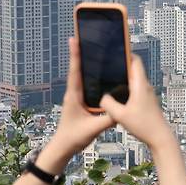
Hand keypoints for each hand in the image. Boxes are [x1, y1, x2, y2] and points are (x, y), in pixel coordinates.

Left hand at [36, 38, 113, 173]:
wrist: (63, 148)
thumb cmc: (73, 138)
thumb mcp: (92, 129)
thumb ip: (107, 120)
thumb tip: (122, 109)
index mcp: (73, 96)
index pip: (75, 71)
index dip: (75, 55)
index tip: (74, 39)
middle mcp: (73, 93)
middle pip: (78, 69)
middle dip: (81, 52)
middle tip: (84, 36)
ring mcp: (76, 97)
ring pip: (82, 76)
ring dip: (85, 63)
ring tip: (92, 48)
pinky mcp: (80, 102)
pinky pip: (86, 85)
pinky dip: (90, 76)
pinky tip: (98, 72)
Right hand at [99, 54, 173, 150]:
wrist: (160, 138)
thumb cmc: (144, 126)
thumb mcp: (120, 115)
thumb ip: (108, 104)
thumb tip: (102, 97)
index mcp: (140, 85)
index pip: (135, 61)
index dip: (126, 53)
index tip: (115, 50)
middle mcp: (145, 87)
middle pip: (134, 69)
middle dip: (122, 65)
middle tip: (108, 64)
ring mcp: (147, 95)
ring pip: (135, 80)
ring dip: (124, 78)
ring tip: (110, 78)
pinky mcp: (147, 102)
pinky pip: (136, 90)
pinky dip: (127, 88)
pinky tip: (117, 95)